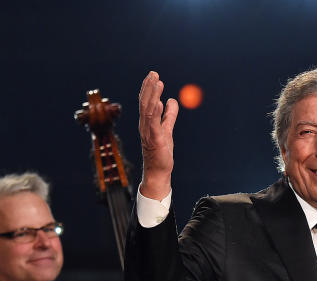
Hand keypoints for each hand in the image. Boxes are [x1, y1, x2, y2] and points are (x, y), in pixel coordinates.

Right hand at [138, 70, 178, 199]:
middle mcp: (144, 125)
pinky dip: (156, 110)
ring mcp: (148, 132)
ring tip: (158, 82)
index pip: (146, 102)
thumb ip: (169, 115)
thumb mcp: (167, 130)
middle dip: (149, 87)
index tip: (153, 76)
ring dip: (153, 94)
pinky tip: (160, 101)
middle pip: (145, 102)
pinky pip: (153, 122)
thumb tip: (171, 100)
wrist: (159, 171)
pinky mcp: (154, 139)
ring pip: (148, 109)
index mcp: (147, 122)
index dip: (148, 88)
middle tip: (154, 73)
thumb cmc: (161, 152)